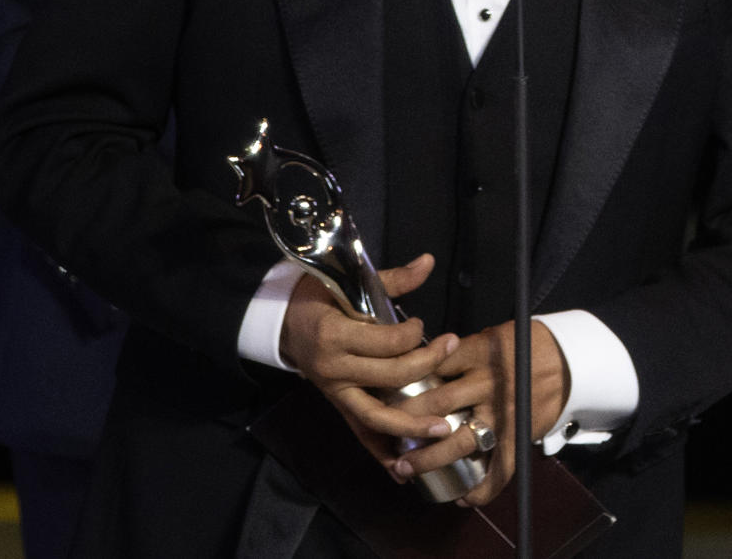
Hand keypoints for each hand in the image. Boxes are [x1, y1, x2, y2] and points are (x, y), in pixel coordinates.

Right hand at [279, 253, 461, 467]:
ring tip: (444, 428)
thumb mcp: (349, 283)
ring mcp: (335, 392)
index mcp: (336, 335)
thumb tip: (428, 262)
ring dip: (411, 426)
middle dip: (426, 364)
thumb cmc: (318, 297)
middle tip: (450, 346)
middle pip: (391, 376)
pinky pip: (360, 433)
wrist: (281, 321)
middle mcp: (335, 369)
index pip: (386, 342)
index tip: (422, 323)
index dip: (412, 334)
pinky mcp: (336, 405)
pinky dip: (380, 452)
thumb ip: (392, 279)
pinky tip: (403, 468)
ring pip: (376, 416)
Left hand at [391, 319, 570, 506]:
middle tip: (382, 433)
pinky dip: (482, 488)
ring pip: (461, 441)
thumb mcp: (490, 336)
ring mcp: (504, 413)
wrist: (570, 360)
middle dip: (406, 422)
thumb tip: (423, 363)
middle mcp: (488, 384)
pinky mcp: (519, 435)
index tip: (382, 391)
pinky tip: (463, 497)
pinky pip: (500, 468)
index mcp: (479, 354)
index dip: (404, 379)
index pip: (433, 365)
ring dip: (430, 458)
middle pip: (439, 404)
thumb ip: (459, 352)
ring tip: (406, 470)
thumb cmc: (527, 345)